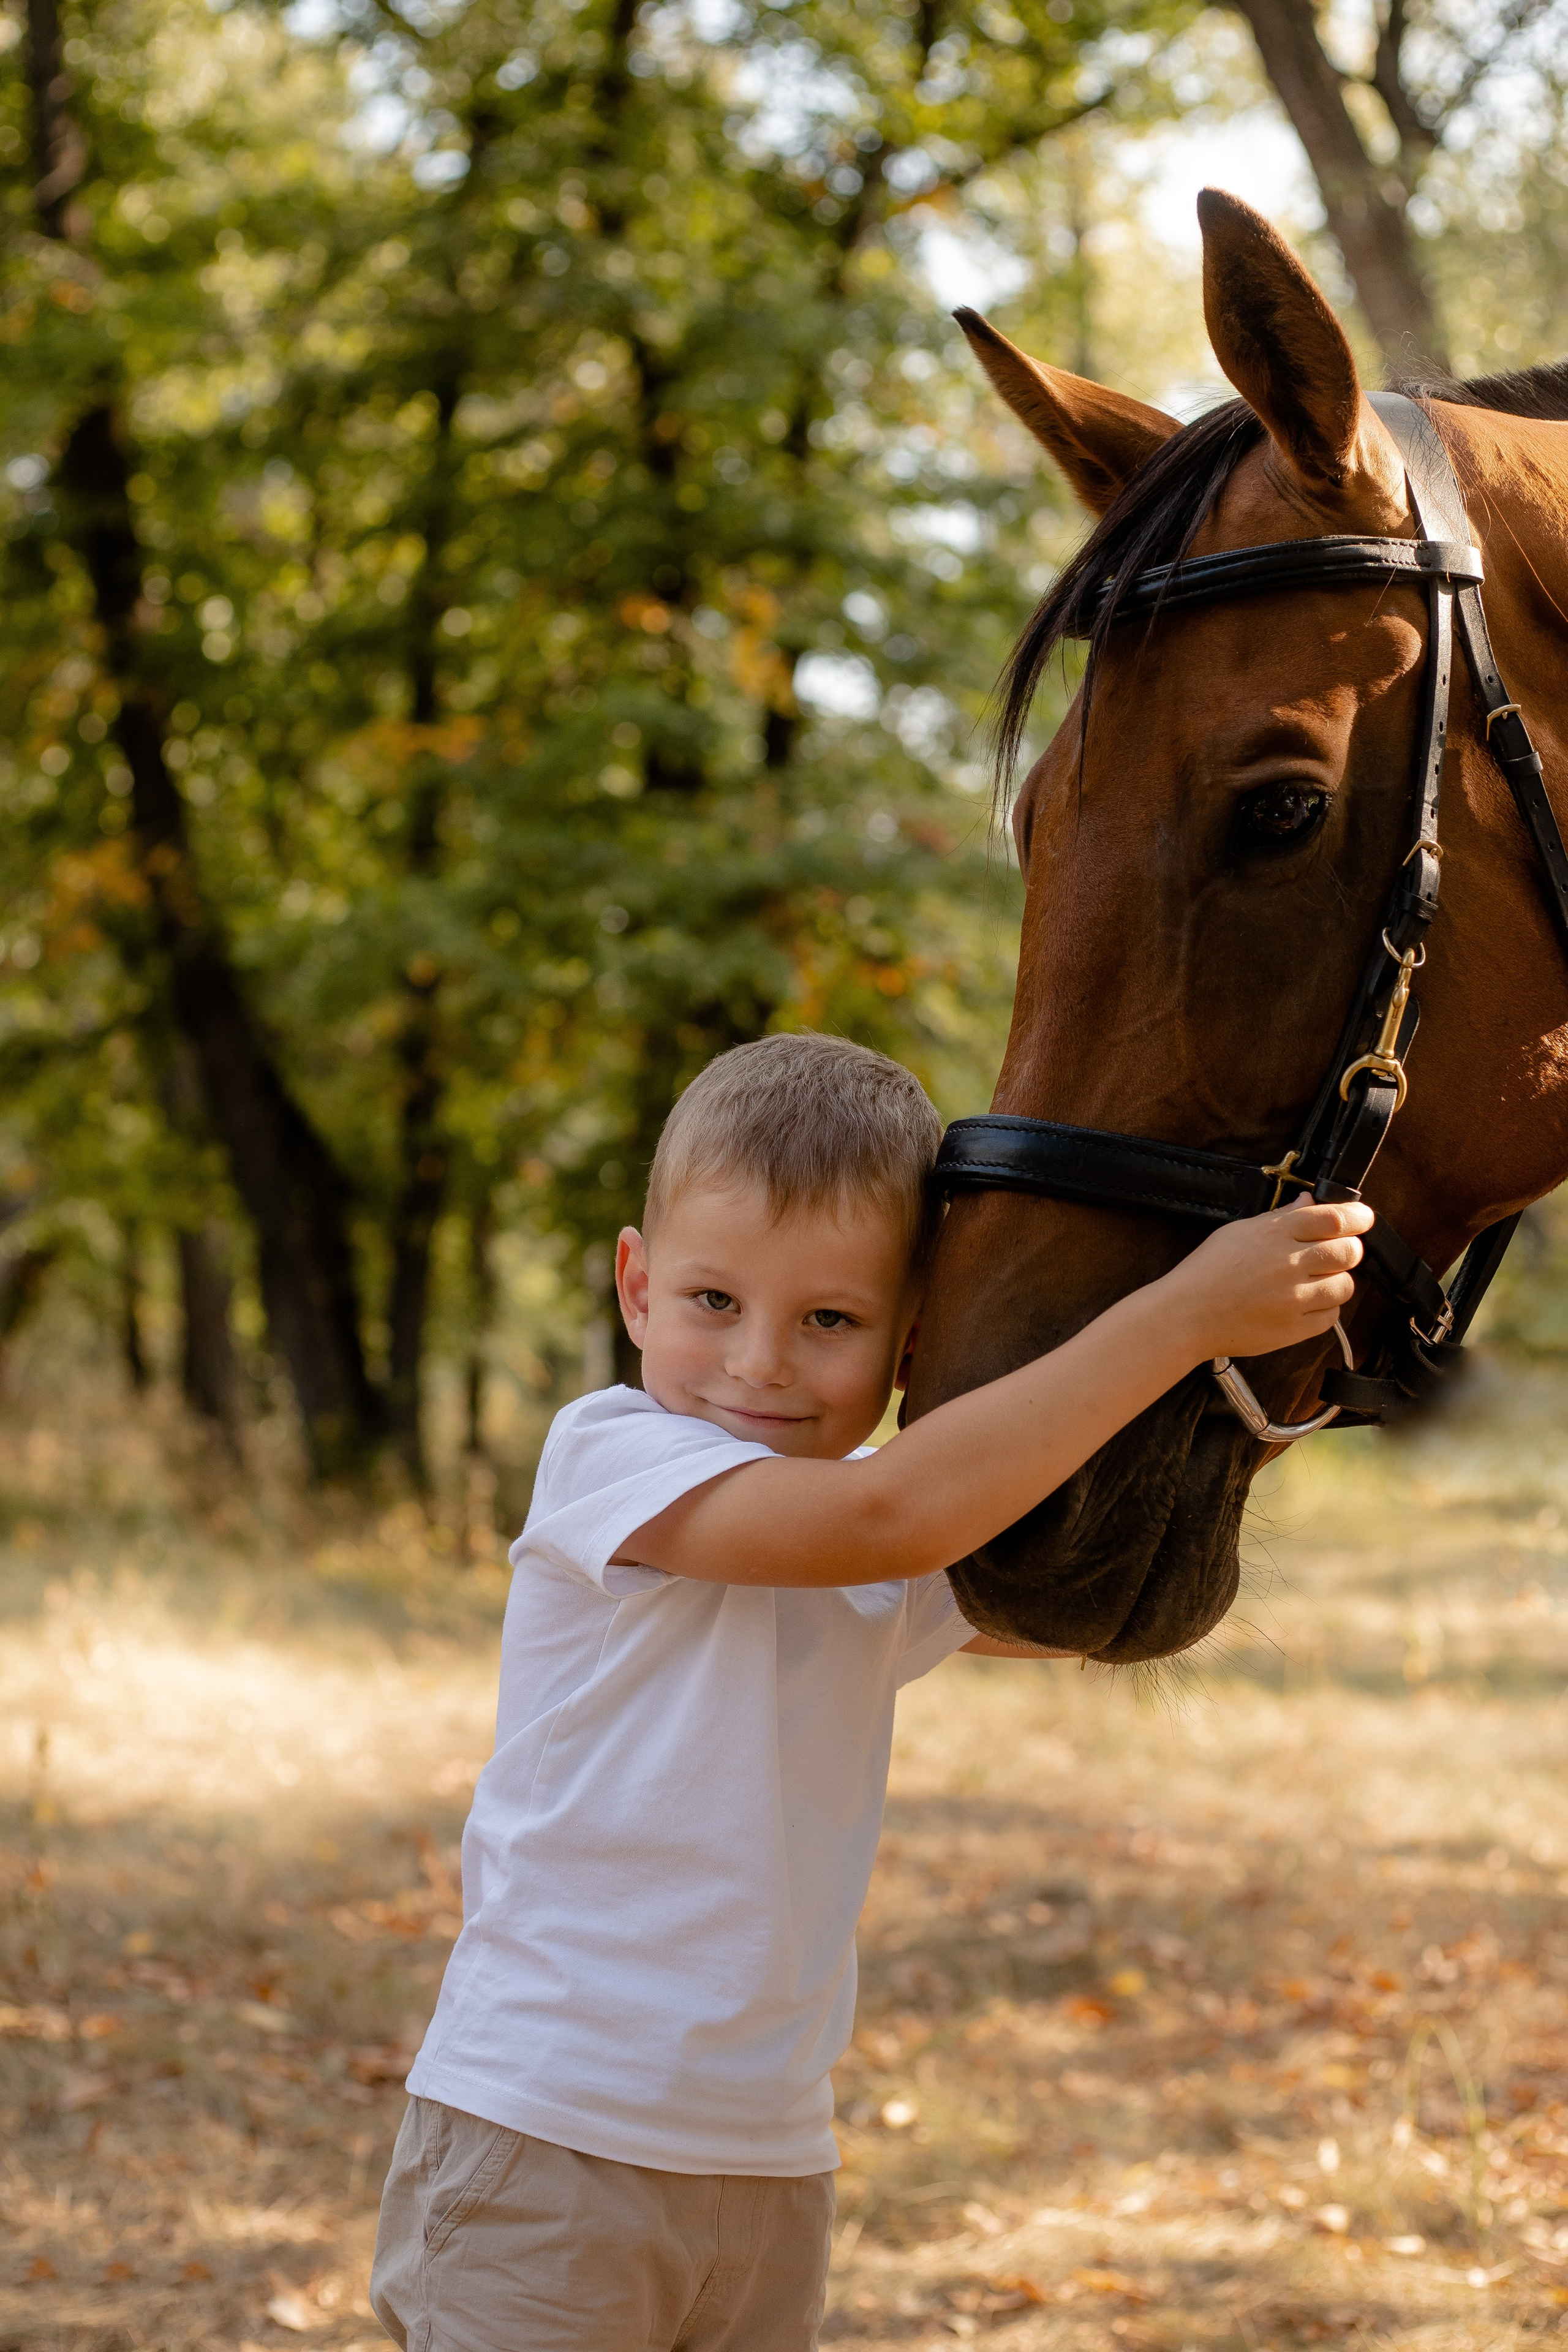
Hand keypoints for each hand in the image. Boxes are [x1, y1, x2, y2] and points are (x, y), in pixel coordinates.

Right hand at [1157, 1200, 1372, 1365]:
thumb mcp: (1238, 1232)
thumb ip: (1279, 1217)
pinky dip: (1325, 1308)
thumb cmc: (1207, 1272)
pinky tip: (1306, 1302)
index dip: (1358, 1216)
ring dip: (1338, 1280)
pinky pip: (1331, 1316)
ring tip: (1319, 1280)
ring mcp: (1293, 1298)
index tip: (1363, 1218)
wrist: (1185, 1316)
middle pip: (1348, 1251)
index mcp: (1275, 1234)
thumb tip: (1309, 1202)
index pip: (1334, 1218)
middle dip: (1350, 1249)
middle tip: (1338, 1251)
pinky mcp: (1294, 1328)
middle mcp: (1288, 1264)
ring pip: (1346, 1285)